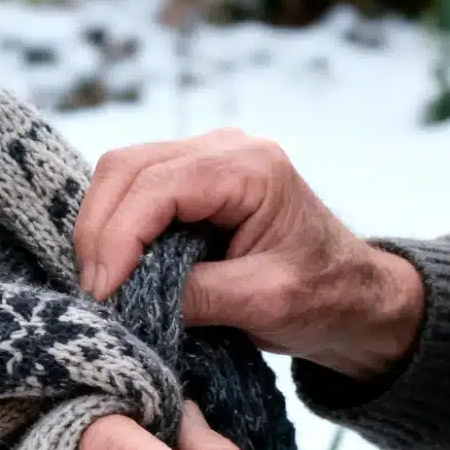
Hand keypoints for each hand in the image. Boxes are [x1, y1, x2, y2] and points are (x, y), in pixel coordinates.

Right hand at [72, 129, 423, 379]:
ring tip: (104, 286)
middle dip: (99, 230)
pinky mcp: (193, 182)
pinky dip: (116, 228)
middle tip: (94, 293)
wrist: (355, 297)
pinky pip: (134, 192)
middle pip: (126, 168)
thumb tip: (126, 298)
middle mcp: (224, 147)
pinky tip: (119, 269)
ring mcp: (205, 159)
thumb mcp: (265, 302)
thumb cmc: (324, 297)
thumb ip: (197, 295)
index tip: (103, 293)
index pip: (157, 186)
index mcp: (251, 167)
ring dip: (102, 228)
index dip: (118, 238)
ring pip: (122, 175)